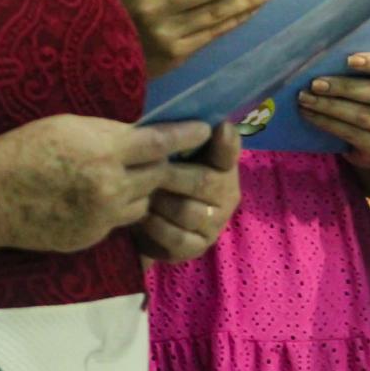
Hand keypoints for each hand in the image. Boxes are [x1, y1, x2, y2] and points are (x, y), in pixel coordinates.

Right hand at [0, 116, 210, 253]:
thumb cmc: (25, 149)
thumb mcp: (70, 125)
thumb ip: (109, 132)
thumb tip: (138, 133)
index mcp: (105, 150)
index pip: (161, 143)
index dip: (186, 135)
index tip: (205, 129)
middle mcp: (110, 186)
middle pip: (158, 175)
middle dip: (165, 165)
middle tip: (174, 156)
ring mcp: (102, 217)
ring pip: (143, 202)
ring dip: (142, 190)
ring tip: (129, 177)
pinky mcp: (92, 238)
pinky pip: (119, 222)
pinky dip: (118, 208)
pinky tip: (100, 198)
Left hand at [135, 124, 241, 261]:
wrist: (147, 213)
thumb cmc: (162, 173)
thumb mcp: (170, 149)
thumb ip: (186, 133)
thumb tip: (218, 123)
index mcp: (225, 166)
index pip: (229, 151)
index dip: (225, 142)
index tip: (219, 129)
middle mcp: (228, 195)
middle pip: (202, 181)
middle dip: (170, 175)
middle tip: (144, 168)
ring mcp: (215, 223)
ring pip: (187, 211)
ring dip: (160, 202)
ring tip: (140, 193)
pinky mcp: (198, 247)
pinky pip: (177, 238)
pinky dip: (157, 227)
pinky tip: (143, 217)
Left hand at [299, 52, 369, 168]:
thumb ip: (364, 66)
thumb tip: (330, 53)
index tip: (349, 60)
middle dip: (342, 87)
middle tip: (315, 83)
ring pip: (362, 116)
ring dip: (330, 106)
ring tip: (305, 98)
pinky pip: (352, 134)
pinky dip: (328, 123)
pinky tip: (310, 115)